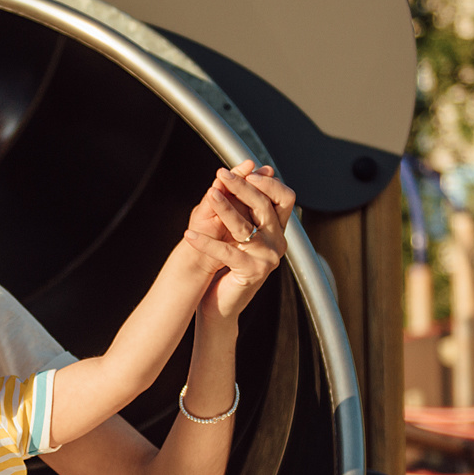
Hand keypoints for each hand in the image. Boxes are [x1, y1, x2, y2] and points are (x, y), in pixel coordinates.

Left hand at [182, 162, 291, 322]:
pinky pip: (226, 251)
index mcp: (278, 230)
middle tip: (221, 175)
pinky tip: (189, 234)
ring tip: (208, 195)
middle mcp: (278, 243)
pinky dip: (205, 242)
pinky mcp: (252, 272)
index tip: (245, 170)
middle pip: (264, 206)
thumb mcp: (238, 231)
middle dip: (241, 187)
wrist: (222, 304)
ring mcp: (268, 258)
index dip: (267, 182)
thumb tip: (245, 171)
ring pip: (244, 226)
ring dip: (224, 207)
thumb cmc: (228, 265)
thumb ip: (245, 206)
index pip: (284, 197)